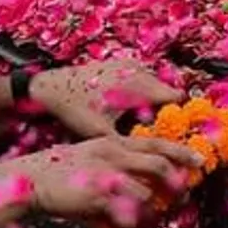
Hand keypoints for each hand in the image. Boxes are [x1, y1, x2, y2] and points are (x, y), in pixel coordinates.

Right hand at [8, 135, 203, 227]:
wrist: (32, 179)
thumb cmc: (63, 172)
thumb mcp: (92, 157)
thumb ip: (117, 164)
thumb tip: (142, 183)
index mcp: (113, 142)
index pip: (155, 143)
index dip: (181, 152)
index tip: (200, 162)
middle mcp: (112, 153)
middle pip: (157, 163)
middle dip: (177, 181)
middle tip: (186, 194)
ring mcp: (104, 173)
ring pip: (146, 191)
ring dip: (156, 208)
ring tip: (158, 218)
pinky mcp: (95, 194)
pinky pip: (125, 212)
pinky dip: (134, 223)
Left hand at [30, 56, 183, 137]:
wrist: (50, 85)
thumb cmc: (75, 109)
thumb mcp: (101, 133)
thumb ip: (128, 147)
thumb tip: (145, 164)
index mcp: (139, 85)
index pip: (176, 98)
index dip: (177, 115)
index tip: (175, 132)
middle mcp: (138, 70)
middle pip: (167, 90)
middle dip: (166, 110)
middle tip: (158, 131)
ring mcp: (129, 63)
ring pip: (154, 83)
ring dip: (153, 100)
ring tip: (142, 121)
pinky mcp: (120, 62)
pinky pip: (141, 76)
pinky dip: (141, 90)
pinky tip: (128, 107)